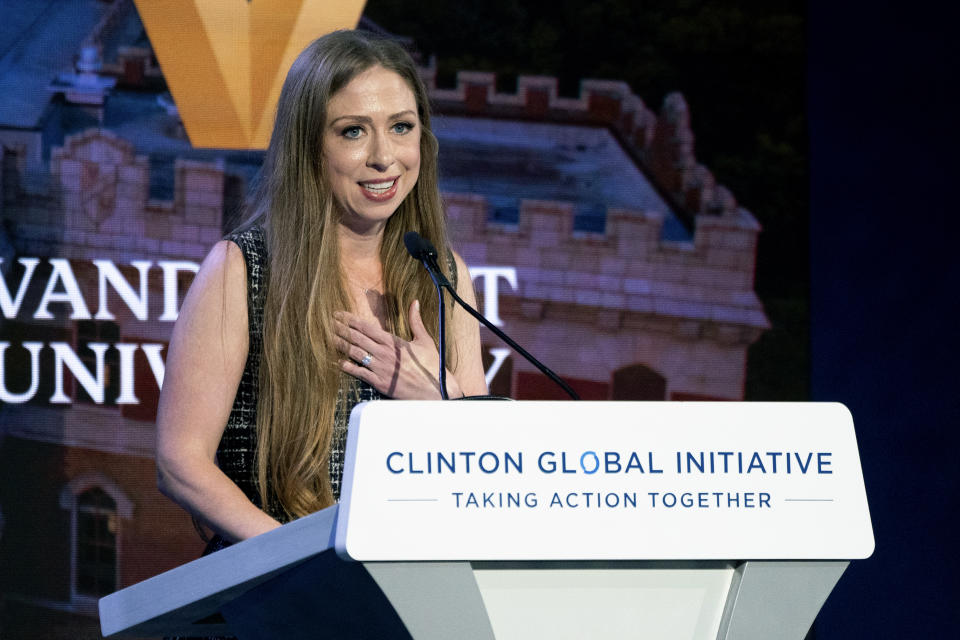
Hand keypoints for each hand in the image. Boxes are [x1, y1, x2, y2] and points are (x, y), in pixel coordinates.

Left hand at [335, 300, 456, 398]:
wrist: (435, 390)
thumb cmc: (432, 365)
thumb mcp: (425, 340)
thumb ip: (416, 321)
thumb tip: (415, 302)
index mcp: (393, 342)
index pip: (367, 328)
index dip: (350, 320)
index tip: (339, 315)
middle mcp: (384, 353)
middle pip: (357, 339)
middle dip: (341, 330)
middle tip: (328, 323)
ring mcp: (380, 368)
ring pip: (355, 354)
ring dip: (341, 345)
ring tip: (330, 338)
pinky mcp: (379, 383)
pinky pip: (359, 373)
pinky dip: (348, 367)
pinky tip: (339, 362)